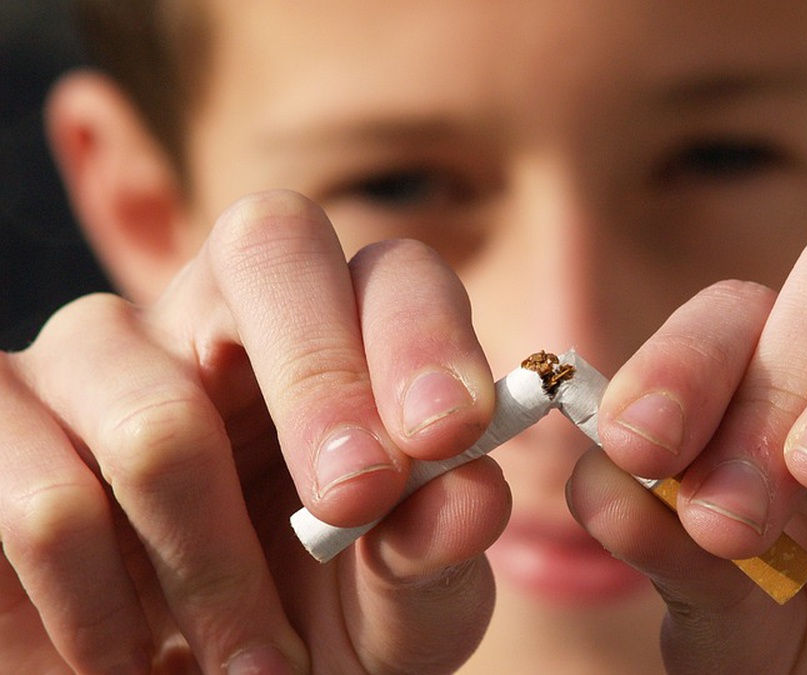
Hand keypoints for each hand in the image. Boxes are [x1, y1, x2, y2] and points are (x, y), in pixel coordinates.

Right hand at [0, 191, 506, 672]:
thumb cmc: (320, 629)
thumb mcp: (405, 603)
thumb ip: (440, 545)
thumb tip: (471, 494)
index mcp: (340, 332)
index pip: (389, 272)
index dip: (422, 339)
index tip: (448, 437)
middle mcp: (216, 314)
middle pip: (267, 244)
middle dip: (324, 385)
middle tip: (354, 506)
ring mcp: (95, 357)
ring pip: (157, 419)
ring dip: (218, 574)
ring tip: (256, 665)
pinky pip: (45, 501)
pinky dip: (103, 609)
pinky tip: (131, 656)